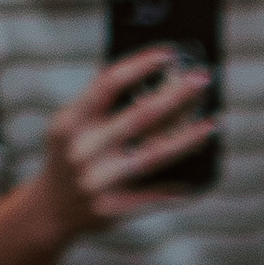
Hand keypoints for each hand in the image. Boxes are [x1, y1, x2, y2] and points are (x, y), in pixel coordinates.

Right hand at [27, 47, 217, 239]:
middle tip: (203, 78)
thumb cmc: (69, 158)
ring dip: (188, 138)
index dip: (140, 65)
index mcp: (71, 122)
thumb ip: (99, 103)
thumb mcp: (69, 126)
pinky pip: (156, 195)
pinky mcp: (114, 208)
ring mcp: (99, 180)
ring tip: (213, 123)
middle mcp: (84, 149)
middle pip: (140, 117)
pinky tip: (202, 176)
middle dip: (175, 95)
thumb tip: (147, 73)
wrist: (50, 211)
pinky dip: (179, 186)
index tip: (169, 53)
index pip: (108, 84)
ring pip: (154, 155)